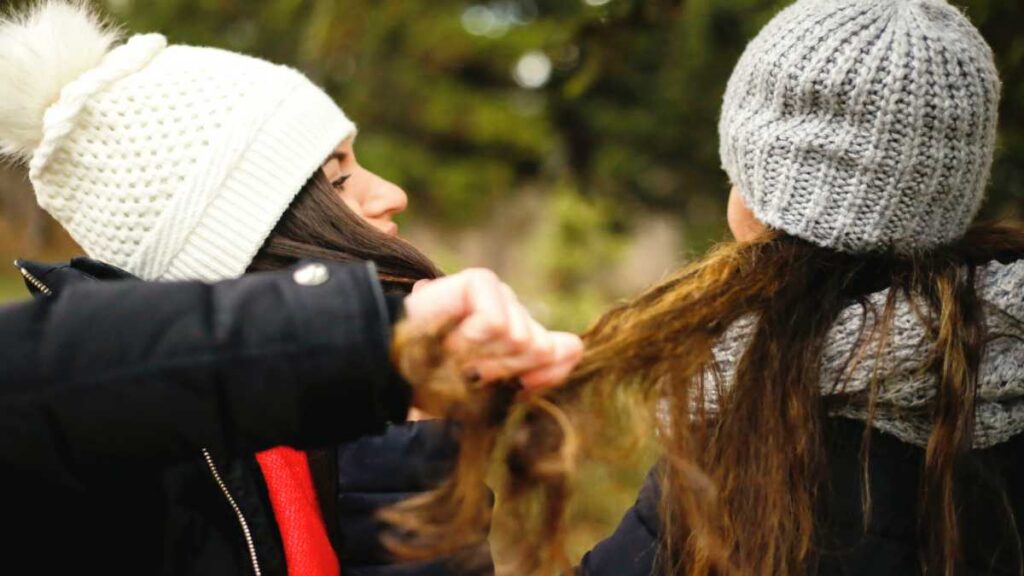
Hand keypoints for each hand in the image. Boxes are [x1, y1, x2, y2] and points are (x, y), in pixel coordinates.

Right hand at [399, 269, 581, 390]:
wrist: (391, 369)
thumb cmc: (439, 382)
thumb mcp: (493, 390)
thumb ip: (539, 371)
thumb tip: (577, 348)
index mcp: (519, 340)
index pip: (556, 352)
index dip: (537, 375)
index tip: (504, 385)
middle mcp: (513, 313)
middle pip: (538, 347)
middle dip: (501, 368)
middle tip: (467, 368)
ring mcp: (498, 296)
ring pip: (520, 336)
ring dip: (481, 354)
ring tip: (454, 350)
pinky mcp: (480, 282)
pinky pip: (496, 321)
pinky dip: (469, 337)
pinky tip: (451, 333)